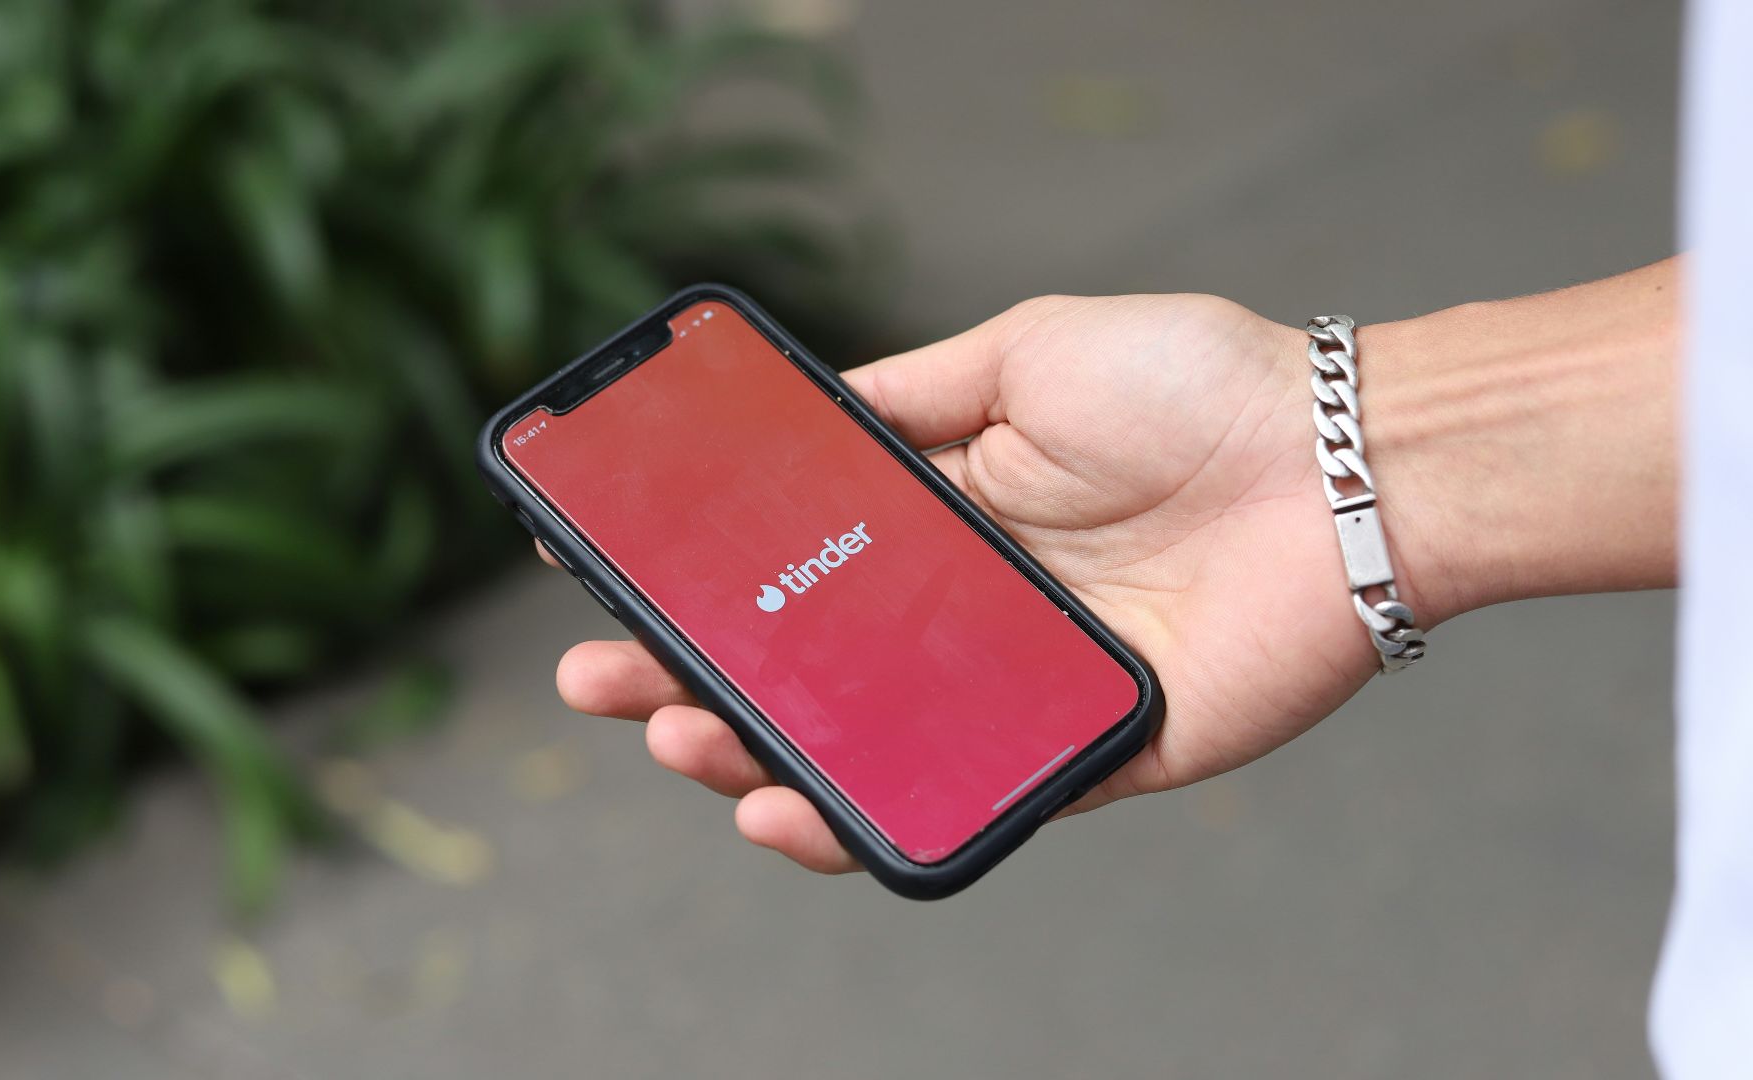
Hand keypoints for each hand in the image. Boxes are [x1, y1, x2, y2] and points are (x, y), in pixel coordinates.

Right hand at [552, 292, 1397, 871]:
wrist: (1345, 467)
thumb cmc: (1195, 390)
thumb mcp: (1024, 352)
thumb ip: (911, 394)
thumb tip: (804, 415)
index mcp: (949, 519)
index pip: (796, 566)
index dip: (704, 577)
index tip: (608, 572)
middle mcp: (968, 612)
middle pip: (805, 665)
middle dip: (689, 675)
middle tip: (600, 677)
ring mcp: (1017, 692)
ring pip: (859, 746)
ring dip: (750, 755)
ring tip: (676, 737)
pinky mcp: (1082, 758)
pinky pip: (961, 803)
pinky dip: (866, 820)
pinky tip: (786, 806)